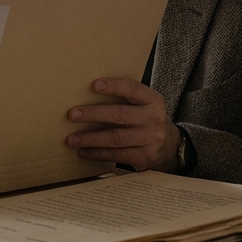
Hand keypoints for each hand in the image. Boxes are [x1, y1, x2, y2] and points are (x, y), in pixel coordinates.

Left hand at [66, 77, 180, 171]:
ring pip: (115, 138)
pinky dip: (97, 153)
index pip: (132, 89)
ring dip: (90, 138)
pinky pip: (116, 155)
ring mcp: (150, 139)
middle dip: (93, 114)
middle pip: (120, 115)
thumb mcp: (145, 105)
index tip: (94, 85)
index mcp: (153, 100)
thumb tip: (87, 93)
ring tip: (72, 139)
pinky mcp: (144, 157)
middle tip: (72, 114)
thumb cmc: (147, 119)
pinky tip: (83, 152)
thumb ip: (125, 98)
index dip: (114, 86)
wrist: (170, 146)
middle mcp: (153, 118)